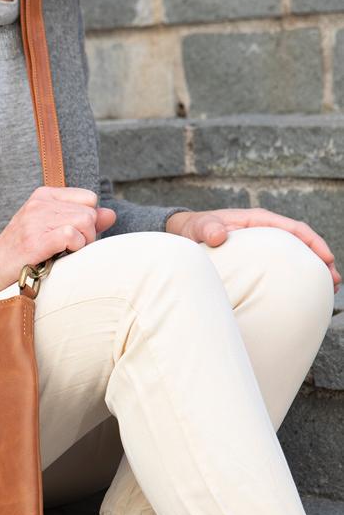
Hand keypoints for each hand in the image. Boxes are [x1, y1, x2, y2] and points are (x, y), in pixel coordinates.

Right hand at [0, 186, 115, 295]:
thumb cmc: (20, 253)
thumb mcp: (51, 230)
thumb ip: (82, 220)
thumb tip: (111, 214)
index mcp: (44, 196)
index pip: (89, 198)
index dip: (89, 220)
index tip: (74, 236)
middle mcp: (39, 203)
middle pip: (90, 212)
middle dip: (88, 235)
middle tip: (69, 250)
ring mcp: (35, 221)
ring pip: (84, 222)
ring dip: (82, 244)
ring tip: (64, 254)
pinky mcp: (34, 241)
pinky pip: (71, 235)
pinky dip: (73, 249)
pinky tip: (59, 257)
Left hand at [166, 208, 340, 291]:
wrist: (185, 234)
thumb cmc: (195, 228)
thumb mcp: (200, 227)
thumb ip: (208, 229)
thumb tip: (218, 235)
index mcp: (259, 221)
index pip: (294, 229)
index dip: (313, 243)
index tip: (326, 259)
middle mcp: (266, 231)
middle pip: (302, 244)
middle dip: (320, 260)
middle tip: (334, 281)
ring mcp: (264, 245)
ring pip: (295, 257)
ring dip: (312, 271)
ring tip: (328, 290)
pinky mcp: (259, 259)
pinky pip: (282, 266)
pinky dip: (294, 277)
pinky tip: (300, 293)